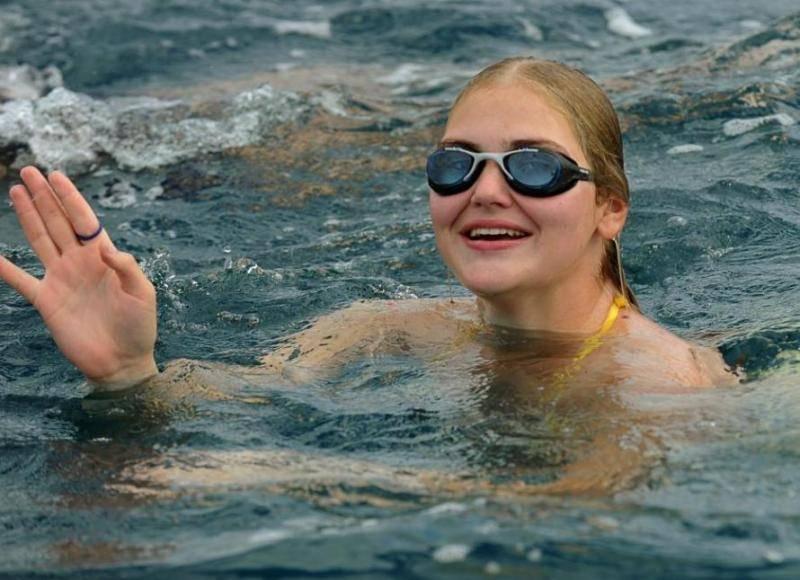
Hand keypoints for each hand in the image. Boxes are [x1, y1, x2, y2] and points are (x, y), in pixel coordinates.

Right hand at [1, 167, 157, 388]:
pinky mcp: (47, 301)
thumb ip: (128, 269)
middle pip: (59, 223)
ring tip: (16, 191)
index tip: (56, 175)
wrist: (121, 362)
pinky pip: (20, 280)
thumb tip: (107, 249)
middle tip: (29, 171)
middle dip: (45, 197)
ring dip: (28, 216)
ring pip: (40, 240)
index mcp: (104, 258)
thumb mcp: (143, 294)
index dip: (70, 198)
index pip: (84, 221)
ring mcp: (61, 280)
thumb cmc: (139, 327)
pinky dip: (4, 268)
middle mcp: (80, 263)